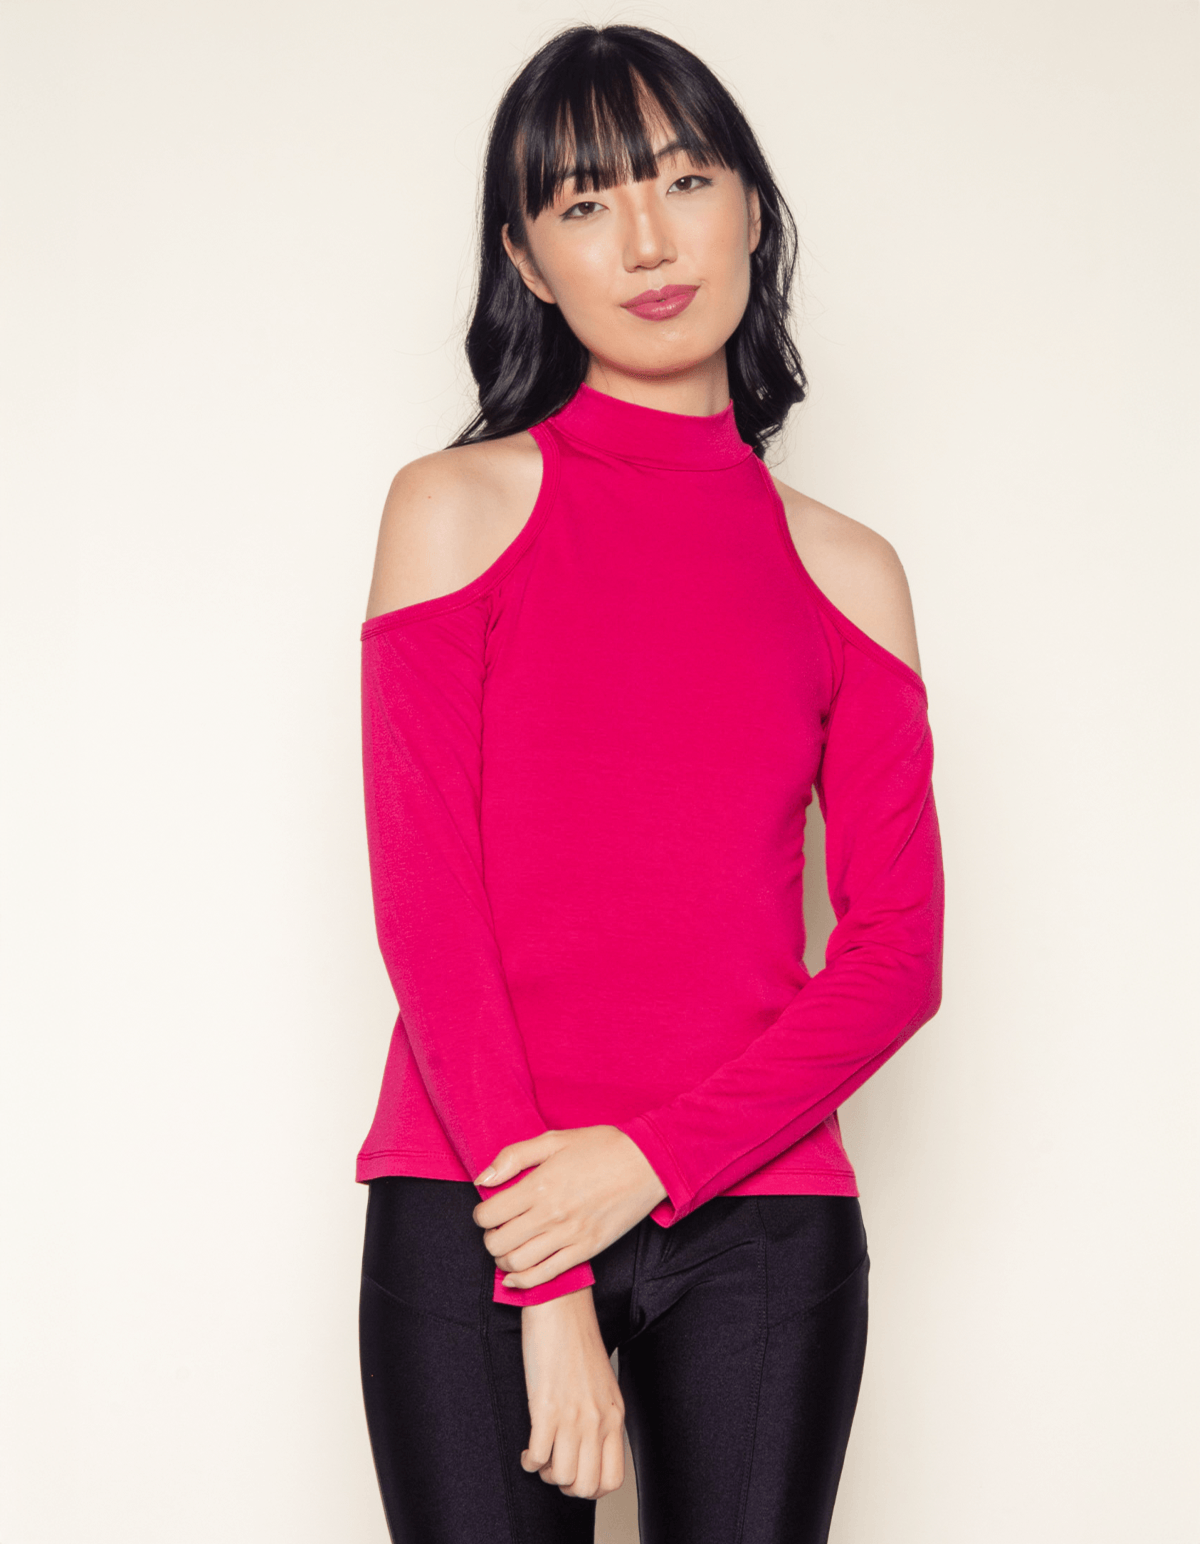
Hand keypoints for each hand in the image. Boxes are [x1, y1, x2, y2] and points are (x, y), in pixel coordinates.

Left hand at [472, 1125, 668, 1290]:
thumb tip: (483, 1178)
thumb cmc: (602, 1146)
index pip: (489, 1214)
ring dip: (503, 1260)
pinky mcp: (586, 1250)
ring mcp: (570, 1235)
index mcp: (540, 1184)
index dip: (481, 1214)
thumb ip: (514, 1157)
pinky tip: (515, 1275)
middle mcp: (551, 1214)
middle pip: (499, 1242)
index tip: (488, 1210)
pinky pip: (546, 1276)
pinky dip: (524, 1281)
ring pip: (518, 1263)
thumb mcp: (554, 1140)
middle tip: (496, 1229)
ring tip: (507, 1248)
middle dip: (489, 1238)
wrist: (648, 1164)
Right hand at [520, 1288, 625, 1498]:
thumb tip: (588, 1449)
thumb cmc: (576, 1342)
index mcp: (614, 1415)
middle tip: (554, 1468)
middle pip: (586, 1486)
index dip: (590, 1489)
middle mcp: (597, 1421)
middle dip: (566, 1487)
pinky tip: (527, 1449)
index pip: (612, 1479)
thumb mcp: (602, 1384)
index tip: (575, 1475)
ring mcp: (573, 1416)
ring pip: (561, 1477)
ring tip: (539, 1456)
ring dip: (545, 1474)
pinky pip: (537, 1457)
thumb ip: (601, 1417)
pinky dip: (529, 1461)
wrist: (560, 1307)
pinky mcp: (546, 1408)